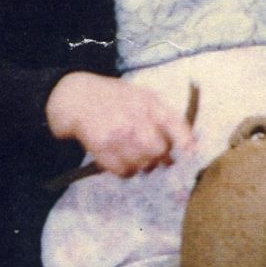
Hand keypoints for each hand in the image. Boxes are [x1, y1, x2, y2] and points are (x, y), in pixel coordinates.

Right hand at [44, 72, 194, 176]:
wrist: (75, 96)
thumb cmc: (114, 98)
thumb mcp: (142, 96)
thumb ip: (164, 116)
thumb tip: (189, 144)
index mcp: (150, 103)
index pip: (176, 125)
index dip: (186, 143)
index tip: (190, 154)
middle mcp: (135, 117)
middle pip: (160, 150)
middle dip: (160, 158)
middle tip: (155, 158)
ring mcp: (117, 132)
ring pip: (142, 164)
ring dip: (142, 166)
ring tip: (136, 158)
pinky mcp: (100, 145)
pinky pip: (121, 170)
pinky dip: (125, 171)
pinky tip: (122, 162)